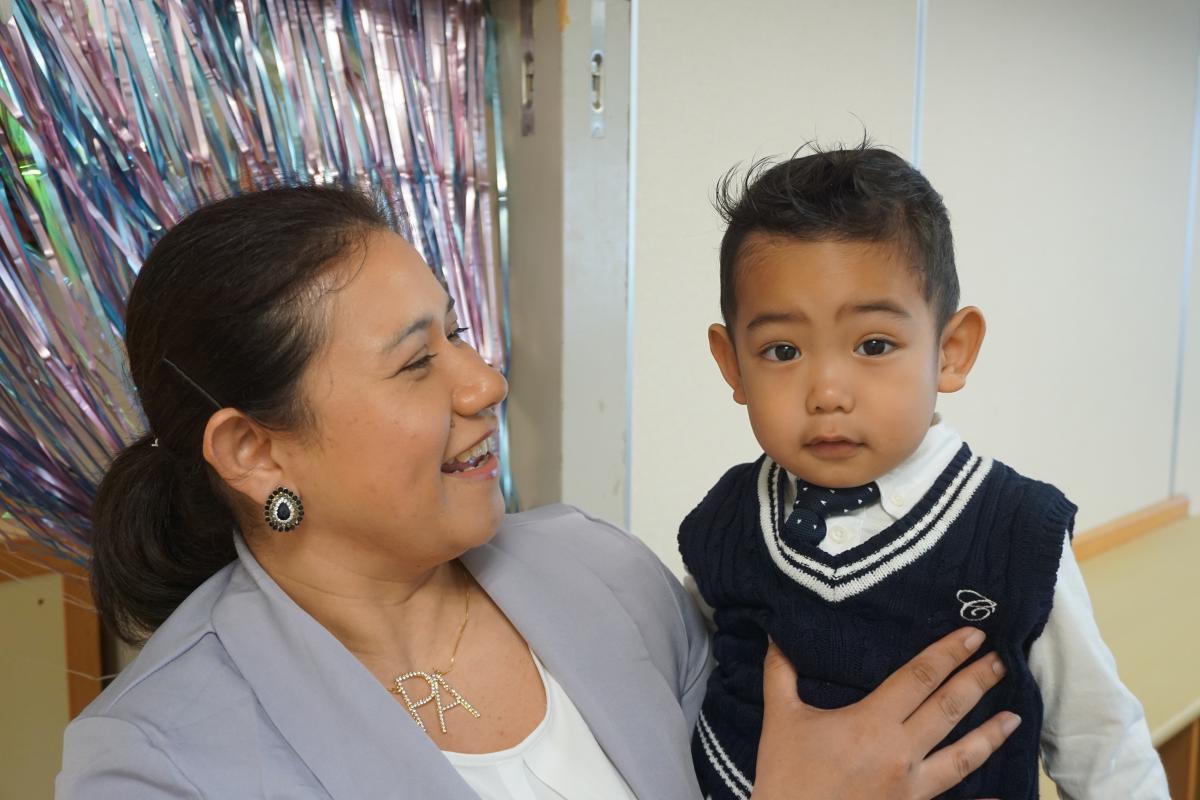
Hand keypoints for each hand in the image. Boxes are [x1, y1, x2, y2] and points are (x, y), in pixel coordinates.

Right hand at [751, 628, 1018, 799]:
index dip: (947, 653)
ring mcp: (912, 787)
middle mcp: (901, 752)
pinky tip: (999, 792)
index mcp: (872, 723)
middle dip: (977, 681)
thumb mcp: (780, 719)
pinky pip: (952, 795)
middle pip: (948, 709)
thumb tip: (777, 635)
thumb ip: (781, 674)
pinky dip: (979, 795)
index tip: (972, 634)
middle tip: (1001, 659)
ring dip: (990, 733)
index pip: (919, 678)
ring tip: (1014, 715)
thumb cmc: (785, 776)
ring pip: (963, 756)